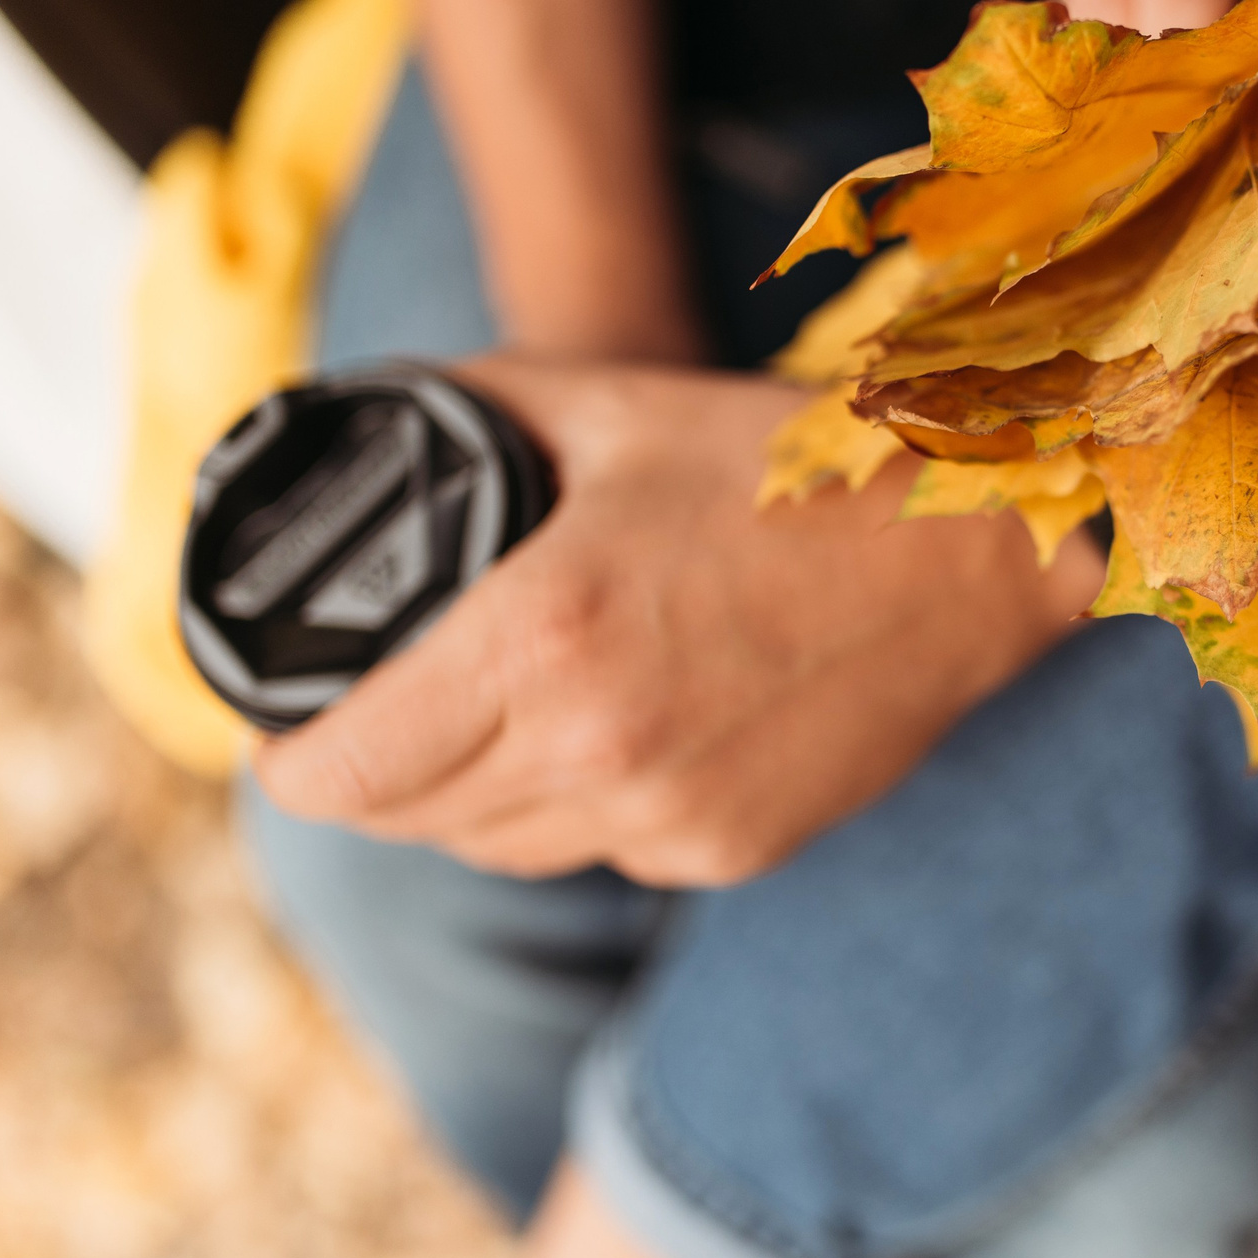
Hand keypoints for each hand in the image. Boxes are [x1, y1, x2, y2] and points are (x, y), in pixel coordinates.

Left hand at [251, 356, 1103, 886]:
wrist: (969, 545)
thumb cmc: (782, 462)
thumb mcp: (598, 405)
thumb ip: (452, 414)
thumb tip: (339, 435)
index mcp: (539, 637)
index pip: (342, 776)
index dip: (290, 762)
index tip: (288, 732)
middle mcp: (596, 748)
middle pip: (409, 823)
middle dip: (376, 774)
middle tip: (384, 711)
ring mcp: (668, 816)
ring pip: (501, 849)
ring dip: (472, 798)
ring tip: (500, 713)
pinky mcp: (727, 849)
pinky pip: (604, 852)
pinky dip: (585, 805)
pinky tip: (621, 729)